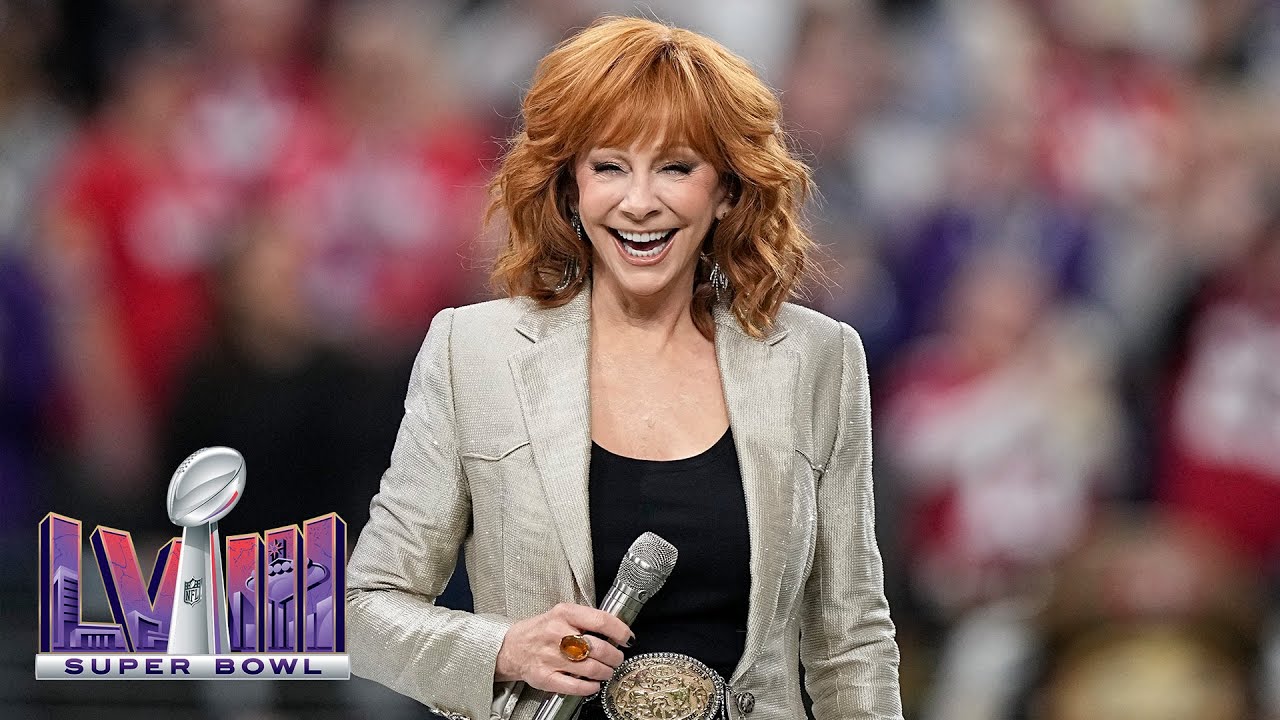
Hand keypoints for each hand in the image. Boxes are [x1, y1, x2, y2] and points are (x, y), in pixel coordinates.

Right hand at [494, 603, 632, 694]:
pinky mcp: (545, 677)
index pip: (601, 620)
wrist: (512, 647)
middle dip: (615, 656)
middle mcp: (557, 633)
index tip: (627, 638)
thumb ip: (586, 620)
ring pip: (591, 668)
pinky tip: (593, 684)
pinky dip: (590, 687)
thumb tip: (615, 631)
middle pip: (599, 648)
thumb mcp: (562, 614)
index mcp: (564, 613)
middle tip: (617, 658)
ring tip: (606, 671)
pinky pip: (576, 686)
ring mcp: (550, 657)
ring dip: (605, 672)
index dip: (620, 631)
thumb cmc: (541, 630)